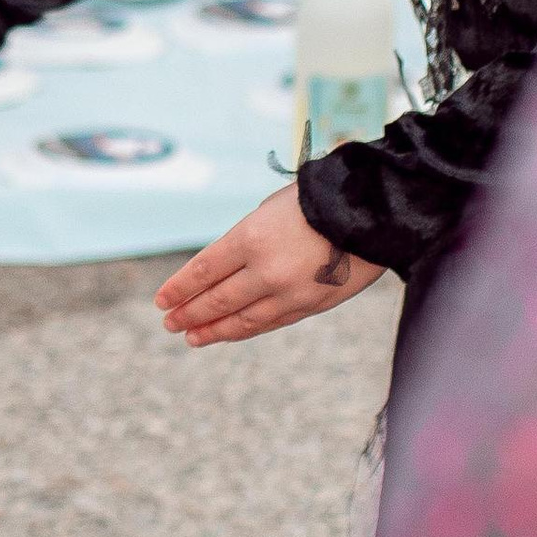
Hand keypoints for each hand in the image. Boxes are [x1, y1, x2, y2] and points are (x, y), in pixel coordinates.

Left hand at [154, 186, 385, 347]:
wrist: (374, 212)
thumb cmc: (318, 199)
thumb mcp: (270, 209)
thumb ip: (246, 240)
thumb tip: (224, 269)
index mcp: (251, 238)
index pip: (203, 271)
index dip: (179, 289)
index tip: (161, 301)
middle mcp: (266, 271)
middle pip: (217, 300)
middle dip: (189, 313)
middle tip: (170, 323)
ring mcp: (290, 292)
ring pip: (242, 320)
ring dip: (213, 329)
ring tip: (191, 337)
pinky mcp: (312, 305)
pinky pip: (271, 322)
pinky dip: (246, 329)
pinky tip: (230, 332)